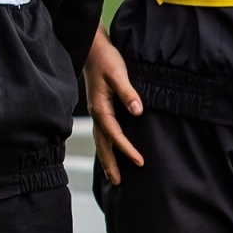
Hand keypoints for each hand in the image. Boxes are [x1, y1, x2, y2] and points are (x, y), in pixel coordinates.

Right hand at [84, 26, 143, 185]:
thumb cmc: (106, 60)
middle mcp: (96, 113)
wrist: (93, 50)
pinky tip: (110, 152)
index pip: (114, 134)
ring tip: (112, 176)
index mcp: (100, 107)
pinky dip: (106, 147)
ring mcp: (96, 112)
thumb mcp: (118, 73)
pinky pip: (102, 134)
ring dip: (106, 159)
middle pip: (102, 144)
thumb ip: (128, 93)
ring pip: (100, 141)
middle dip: (110, 163)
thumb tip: (138, 110)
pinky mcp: (99, 109)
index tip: (139, 161)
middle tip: (118, 182)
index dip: (126, 149)